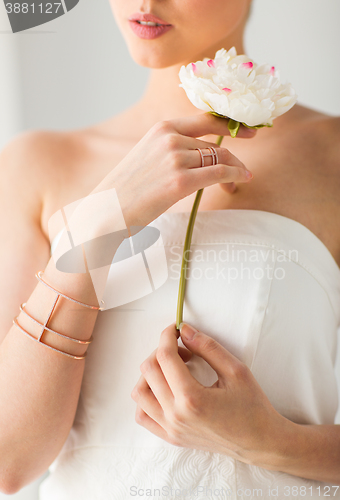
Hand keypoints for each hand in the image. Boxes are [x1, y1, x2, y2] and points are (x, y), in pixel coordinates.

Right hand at [93, 113, 254, 229]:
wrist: (108, 211)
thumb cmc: (126, 189)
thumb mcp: (147, 157)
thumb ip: (172, 149)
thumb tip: (203, 154)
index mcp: (161, 128)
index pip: (205, 120)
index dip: (230, 125)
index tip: (248, 130)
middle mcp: (170, 138)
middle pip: (215, 145)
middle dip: (232, 160)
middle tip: (241, 172)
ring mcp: (175, 159)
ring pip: (220, 159)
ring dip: (235, 170)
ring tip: (239, 181)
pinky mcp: (180, 181)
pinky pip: (219, 173)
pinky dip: (236, 175)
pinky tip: (241, 180)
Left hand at [131, 322, 285, 465]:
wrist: (259, 442)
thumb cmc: (252, 406)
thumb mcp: (235, 370)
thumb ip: (208, 347)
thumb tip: (184, 331)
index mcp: (192, 398)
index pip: (165, 357)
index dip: (167, 336)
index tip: (175, 329)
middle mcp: (176, 416)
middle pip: (149, 370)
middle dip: (161, 351)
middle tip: (182, 349)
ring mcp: (171, 429)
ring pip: (140, 392)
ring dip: (151, 373)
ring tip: (173, 370)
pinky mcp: (171, 437)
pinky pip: (143, 415)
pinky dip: (147, 397)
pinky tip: (165, 389)